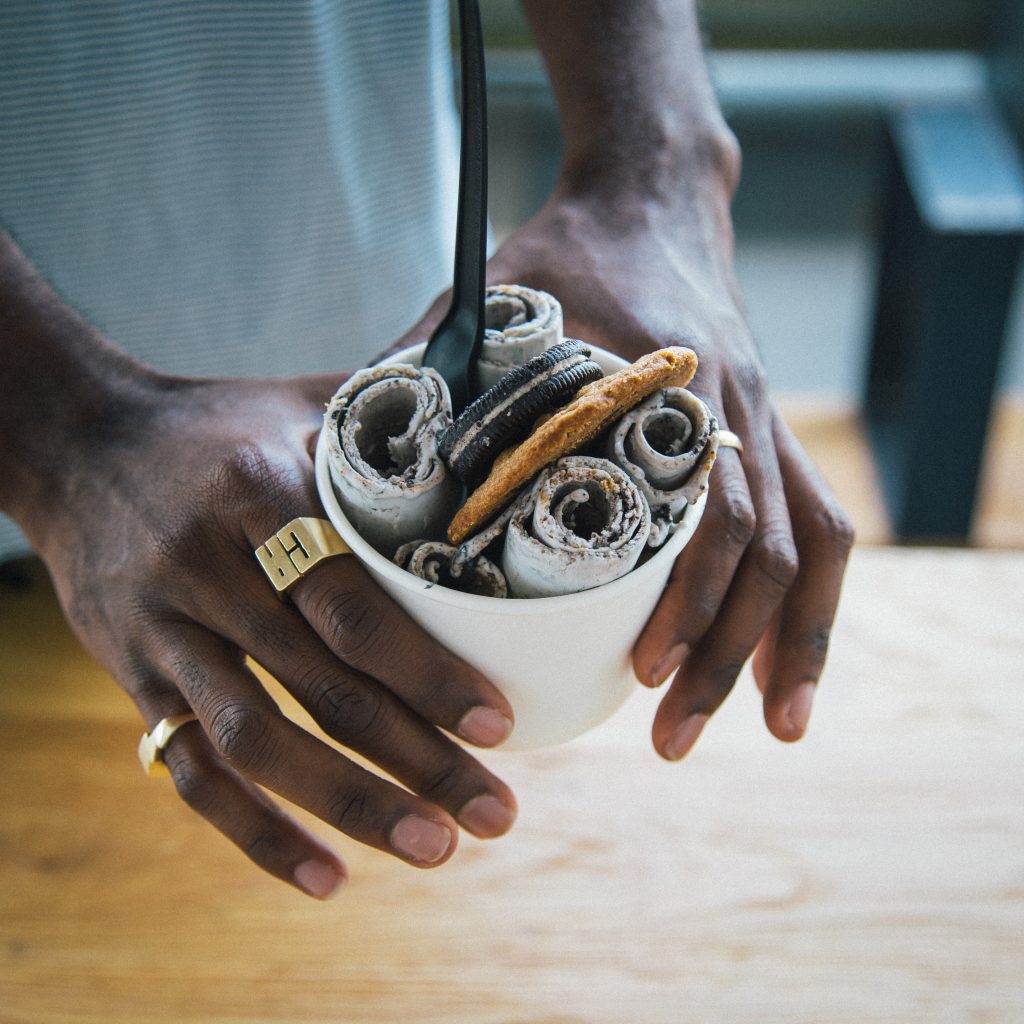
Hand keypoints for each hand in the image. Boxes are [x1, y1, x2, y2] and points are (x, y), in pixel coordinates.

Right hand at [25, 370, 516, 896]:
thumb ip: (393, 414)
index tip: (496, 724)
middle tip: (494, 813)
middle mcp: (206, 567)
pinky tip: (325, 877)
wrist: (82, 447)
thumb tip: (498, 408)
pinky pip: (187, 771)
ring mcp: (163, 630)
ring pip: (256, 742)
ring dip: (349, 806)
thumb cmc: (222, 426)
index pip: (351, 604)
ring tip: (433, 849)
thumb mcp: (304, 400)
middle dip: (415, 760)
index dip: (425, 672)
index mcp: (261, 494)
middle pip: (319, 687)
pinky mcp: (135, 675)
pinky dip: (254, 833)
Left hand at [481, 186, 853, 758]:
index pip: (703, 507)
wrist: (650, 197)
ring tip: (760, 732)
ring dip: (787, 645)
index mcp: (664, 384)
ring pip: (809, 548)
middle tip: (672, 737)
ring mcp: (764, 420)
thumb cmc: (565, 256)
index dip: (684, 597)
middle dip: (725, 653)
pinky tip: (792, 678)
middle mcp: (732, 409)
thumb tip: (353, 470)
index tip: (643, 671)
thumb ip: (427, 379)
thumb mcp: (487, 303)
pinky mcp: (773, 433)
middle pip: (764, 549)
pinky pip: (823, 528)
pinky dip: (816, 608)